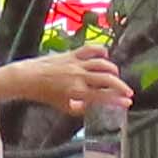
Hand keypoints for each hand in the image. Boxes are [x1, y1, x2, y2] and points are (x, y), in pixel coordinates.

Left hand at [0, 50, 132, 119]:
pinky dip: (101, 51)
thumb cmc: (45, 94)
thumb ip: (80, 108)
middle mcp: (78, 76)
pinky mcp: (72, 53)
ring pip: (102, 63)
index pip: (102, 96)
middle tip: (128, 92)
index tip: (127, 102)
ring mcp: (76, 63)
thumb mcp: (64, 107)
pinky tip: (105, 56)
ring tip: (116, 76)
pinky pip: (90, 49)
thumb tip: (94, 106)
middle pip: (106, 79)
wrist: (29, 77)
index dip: (117, 99)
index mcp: (76, 91)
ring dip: (113, 70)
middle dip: (120, 86)